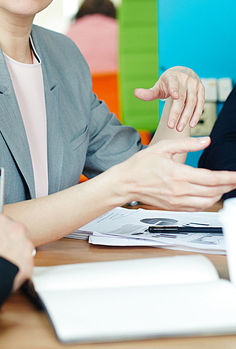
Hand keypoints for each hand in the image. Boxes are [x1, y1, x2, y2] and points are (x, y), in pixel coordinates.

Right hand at [114, 136, 235, 210]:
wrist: (125, 183)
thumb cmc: (140, 165)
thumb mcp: (163, 148)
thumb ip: (187, 144)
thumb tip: (206, 141)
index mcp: (178, 174)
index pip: (210, 178)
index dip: (227, 177)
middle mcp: (179, 190)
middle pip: (212, 191)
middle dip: (228, 186)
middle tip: (235, 180)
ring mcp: (177, 201)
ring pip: (207, 202)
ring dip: (219, 195)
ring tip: (225, 187)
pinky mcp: (174, 207)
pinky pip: (197, 208)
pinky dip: (207, 202)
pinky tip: (210, 195)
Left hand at [134, 66, 203, 131]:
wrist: (183, 75)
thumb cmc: (168, 83)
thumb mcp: (158, 87)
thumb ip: (149, 93)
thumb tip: (136, 93)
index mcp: (172, 77)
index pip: (173, 83)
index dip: (174, 89)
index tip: (175, 96)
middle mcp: (185, 79)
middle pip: (182, 98)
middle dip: (177, 113)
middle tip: (172, 126)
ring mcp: (195, 85)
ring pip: (192, 103)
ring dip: (187, 117)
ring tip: (180, 128)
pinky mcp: (202, 90)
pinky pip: (200, 104)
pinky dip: (196, 115)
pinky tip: (191, 124)